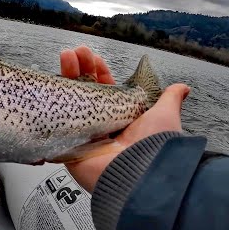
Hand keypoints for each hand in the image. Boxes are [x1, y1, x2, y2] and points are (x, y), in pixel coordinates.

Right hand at [60, 46, 189, 191]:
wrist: (138, 176)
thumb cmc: (153, 147)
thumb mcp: (164, 116)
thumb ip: (169, 99)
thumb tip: (182, 88)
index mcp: (120, 118)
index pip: (104, 90)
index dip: (98, 72)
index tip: (93, 57)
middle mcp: (100, 126)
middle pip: (83, 92)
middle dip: (78, 69)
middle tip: (74, 53)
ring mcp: (82, 135)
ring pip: (68, 103)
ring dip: (64, 78)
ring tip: (65, 56)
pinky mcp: (67, 146)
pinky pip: (54, 125)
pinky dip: (48, 105)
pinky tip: (48, 83)